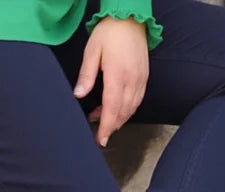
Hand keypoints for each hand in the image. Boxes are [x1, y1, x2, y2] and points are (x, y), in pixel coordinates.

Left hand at [73, 17, 148, 146]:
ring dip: (118, 119)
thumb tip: (79, 95)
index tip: (101, 140)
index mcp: (117, 75)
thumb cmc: (109, 32)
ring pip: (131, 109)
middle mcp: (132, 80)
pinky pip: (137, 101)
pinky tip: (118, 110)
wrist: (130, 18)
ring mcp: (140, 80)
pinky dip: (127, 110)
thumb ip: (86, 75)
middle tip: (100, 134)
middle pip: (122, 113)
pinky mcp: (144, 78)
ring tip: (104, 121)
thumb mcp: (92, 51)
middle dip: (111, 127)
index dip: (106, 127)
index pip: (111, 108)